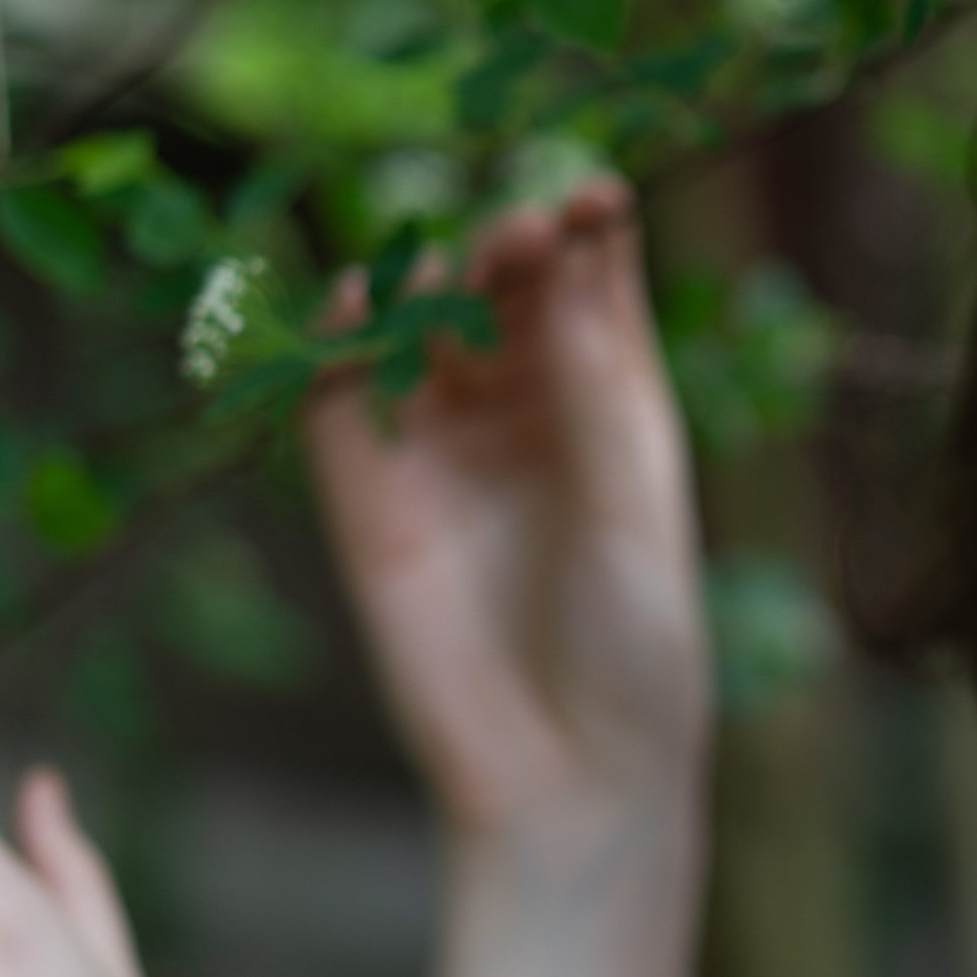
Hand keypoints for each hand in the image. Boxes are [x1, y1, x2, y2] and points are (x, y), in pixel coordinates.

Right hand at [303, 179, 710, 976]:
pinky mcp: (370, 502)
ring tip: (452, 270)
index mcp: (614, 407)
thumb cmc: (636, 649)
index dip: (587, 232)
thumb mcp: (633, 511)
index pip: (593, 288)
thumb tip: (568, 261)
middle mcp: (527, 414)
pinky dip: (341, 350)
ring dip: (430, 287)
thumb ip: (594, 393)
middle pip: (503, 294)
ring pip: (423, 334)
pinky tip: (357, 305)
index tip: (592, 196)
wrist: (567, 779)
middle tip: (516, 235)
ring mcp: (444, 453)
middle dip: (507, 251)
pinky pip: (342, 405)